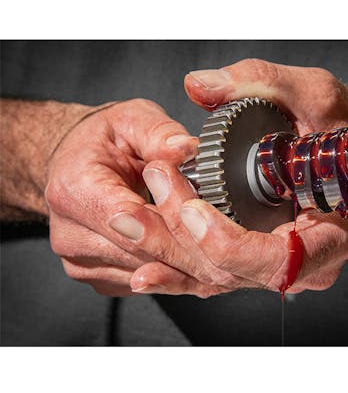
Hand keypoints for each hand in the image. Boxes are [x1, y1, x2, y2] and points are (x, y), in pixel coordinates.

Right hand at [45, 99, 229, 295]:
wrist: (73, 163)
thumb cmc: (101, 142)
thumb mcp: (132, 120)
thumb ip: (159, 134)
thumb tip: (188, 149)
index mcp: (74, 191)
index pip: (131, 221)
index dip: (174, 219)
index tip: (208, 214)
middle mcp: (70, 233)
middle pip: (142, 253)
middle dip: (186, 242)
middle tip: (223, 229)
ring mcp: (81, 261)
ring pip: (147, 273)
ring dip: (181, 259)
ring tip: (207, 237)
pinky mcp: (97, 276)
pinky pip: (142, 281)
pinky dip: (169, 269)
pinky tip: (186, 249)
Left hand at [133, 59, 347, 294]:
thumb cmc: (347, 132)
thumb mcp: (316, 96)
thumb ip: (263, 82)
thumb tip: (201, 86)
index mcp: (334, 234)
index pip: (278, 260)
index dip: (229, 243)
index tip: (191, 209)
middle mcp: (307, 263)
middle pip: (235, 272)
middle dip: (182, 241)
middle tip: (146, 196)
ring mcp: (281, 265)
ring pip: (218, 277)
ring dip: (171, 251)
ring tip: (130, 221)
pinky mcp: (259, 258)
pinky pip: (216, 272)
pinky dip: (179, 267)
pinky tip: (144, 265)